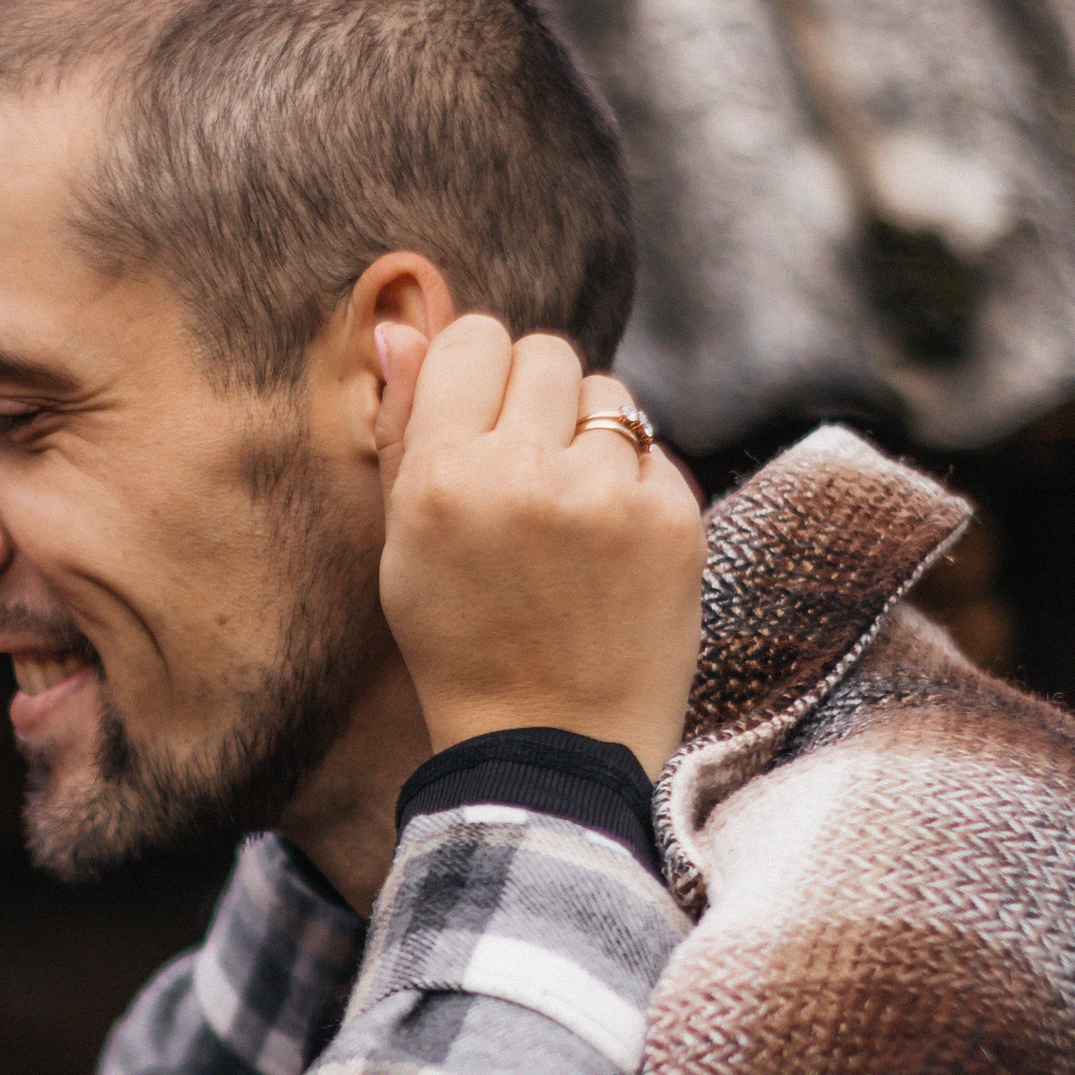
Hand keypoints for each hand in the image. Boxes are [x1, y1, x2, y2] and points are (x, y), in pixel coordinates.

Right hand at [374, 317, 705, 776]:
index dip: (478, 374)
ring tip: (569, 514)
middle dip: (536, 399)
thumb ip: (404, 429)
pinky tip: (609, 547)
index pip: (476, 339)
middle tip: (526, 470)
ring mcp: (607, 497)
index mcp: (443, 479)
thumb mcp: (404, 545)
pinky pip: (652, 451)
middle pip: (546, 353)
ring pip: (608, 394)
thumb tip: (401, 325)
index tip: (479, 421)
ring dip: (589, 436)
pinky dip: (632, 485)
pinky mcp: (674, 521)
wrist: (546, 749)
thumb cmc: (461, 646)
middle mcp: (525, 476)